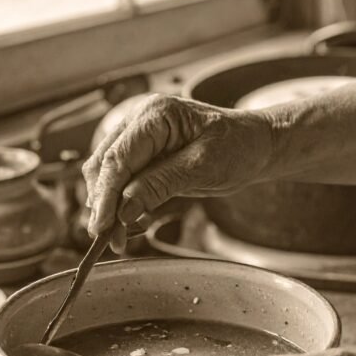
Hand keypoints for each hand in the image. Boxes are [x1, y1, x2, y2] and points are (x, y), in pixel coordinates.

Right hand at [83, 93, 272, 252]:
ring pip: (104, 172)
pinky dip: (117, 202)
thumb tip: (123, 210)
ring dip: (107, 205)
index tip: (102, 228)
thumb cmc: (237, 148)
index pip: (118, 158)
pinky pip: (118, 177)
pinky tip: (126, 223)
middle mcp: (139, 119)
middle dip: (102, 204)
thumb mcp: (203, 168)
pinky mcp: (140, 152)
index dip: (106, 196)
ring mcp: (137, 134)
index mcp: (155, 114)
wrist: (253, 144)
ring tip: (118, 237)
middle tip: (108, 241)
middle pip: (103, 164)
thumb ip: (160, 185)